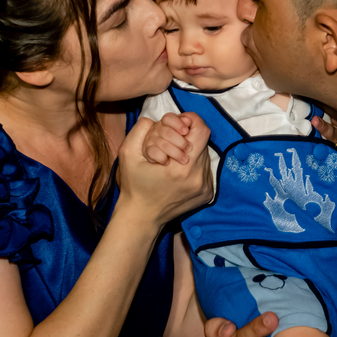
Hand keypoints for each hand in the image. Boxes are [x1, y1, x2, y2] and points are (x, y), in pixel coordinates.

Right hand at [117, 114, 212, 228]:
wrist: (142, 216)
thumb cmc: (134, 184)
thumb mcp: (127, 152)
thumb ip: (142, 128)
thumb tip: (163, 119)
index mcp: (181, 168)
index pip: (201, 130)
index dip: (190, 122)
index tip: (179, 126)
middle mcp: (199, 178)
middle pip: (202, 142)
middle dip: (187, 138)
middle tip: (171, 145)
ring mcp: (206, 187)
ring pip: (204, 154)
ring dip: (190, 152)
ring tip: (172, 161)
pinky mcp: (208, 193)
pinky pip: (205, 169)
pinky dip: (193, 165)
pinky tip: (178, 173)